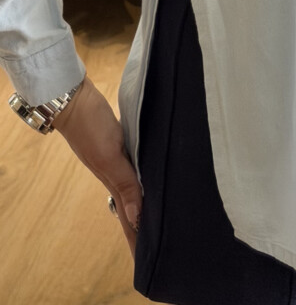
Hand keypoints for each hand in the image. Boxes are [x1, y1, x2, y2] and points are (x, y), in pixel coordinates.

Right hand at [51, 74, 142, 258]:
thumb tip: (135, 218)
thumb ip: (125, 183)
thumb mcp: (109, 155)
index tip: (149, 259)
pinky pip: (133, 169)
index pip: (129, 218)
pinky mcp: (118, 145)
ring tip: (158, 216)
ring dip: (145, 202)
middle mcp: (115, 173)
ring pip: (133, 188)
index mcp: (113, 181)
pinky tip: (148, 178)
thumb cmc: (90, 124)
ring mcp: (115, 159)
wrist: (74, 96)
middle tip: (159, 244)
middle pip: (133, 207)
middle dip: (144, 226)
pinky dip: (141, 179)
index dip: (137, 238)